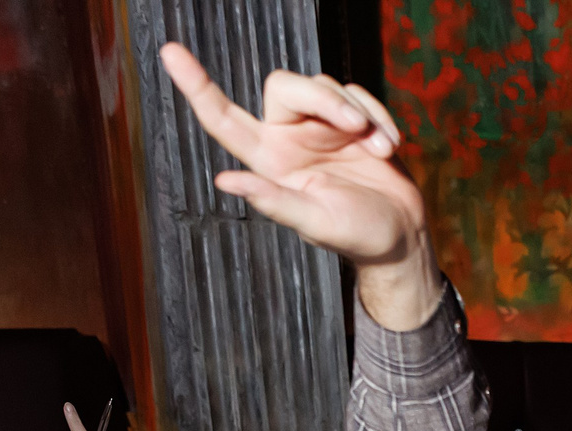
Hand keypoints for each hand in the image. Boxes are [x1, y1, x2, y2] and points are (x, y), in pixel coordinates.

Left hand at [157, 43, 438, 328]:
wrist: (401, 234)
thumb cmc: (357, 236)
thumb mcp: (317, 223)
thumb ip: (276, 201)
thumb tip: (225, 182)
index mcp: (270, 162)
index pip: (222, 119)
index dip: (196, 86)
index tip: (170, 53)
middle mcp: (289, 138)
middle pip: (286, 86)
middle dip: (324, 99)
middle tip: (356, 127)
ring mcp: (320, 128)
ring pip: (325, 86)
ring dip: (359, 114)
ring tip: (380, 151)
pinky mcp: (352, 121)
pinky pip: (357, 94)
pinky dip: (378, 116)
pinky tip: (389, 147)